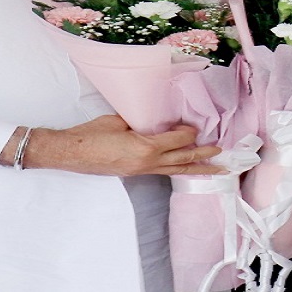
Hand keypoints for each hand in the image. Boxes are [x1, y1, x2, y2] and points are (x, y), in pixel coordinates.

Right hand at [20, 115, 224, 175]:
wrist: (69, 153)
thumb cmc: (90, 134)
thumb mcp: (118, 120)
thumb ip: (140, 121)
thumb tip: (154, 118)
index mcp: (144, 147)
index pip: (177, 140)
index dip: (189, 132)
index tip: (197, 124)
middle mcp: (146, 163)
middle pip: (183, 159)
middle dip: (204, 156)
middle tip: (223, 154)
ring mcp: (141, 171)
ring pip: (175, 170)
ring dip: (197, 169)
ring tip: (217, 170)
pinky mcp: (134, 173)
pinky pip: (162, 171)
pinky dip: (177, 169)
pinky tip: (185, 169)